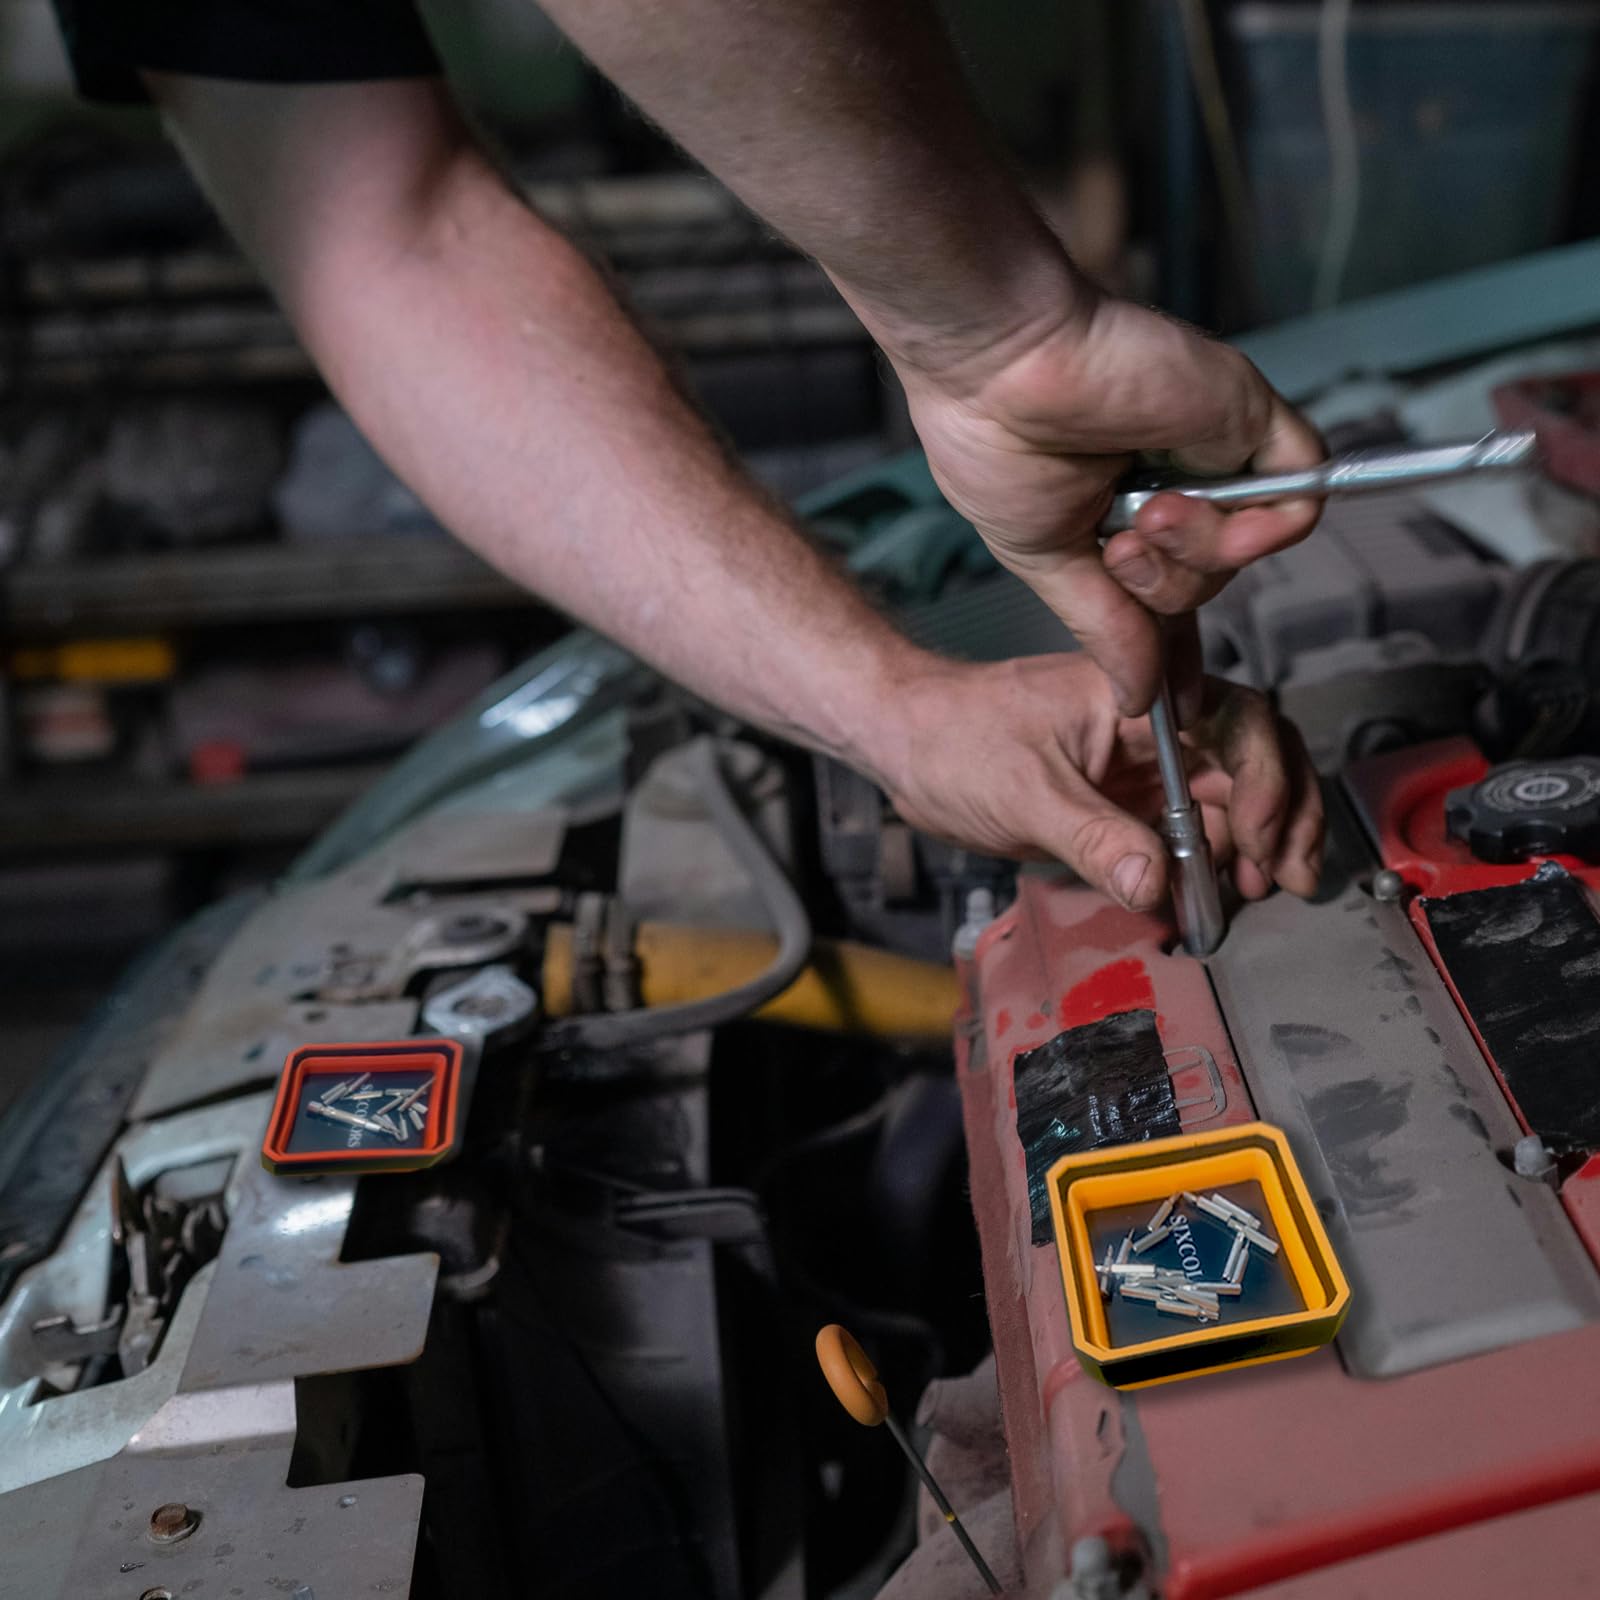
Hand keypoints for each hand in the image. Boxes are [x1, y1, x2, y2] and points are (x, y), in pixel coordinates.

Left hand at [876, 654, 1322, 911]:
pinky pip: (1192, 831)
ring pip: (1233, 800)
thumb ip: (1092, 838)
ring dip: (1259, 845)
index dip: (1267, 779)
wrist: (906, 745)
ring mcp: (1147, 768)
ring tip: (1261, 892)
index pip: (1239, 723)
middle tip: (1289, 878)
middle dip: (1285, 818)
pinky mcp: (1130, 805)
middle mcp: (1156, 729)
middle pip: (1254, 761)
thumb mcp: (1023, 791)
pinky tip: (1219, 896)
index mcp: (1140, 698)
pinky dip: (1215, 863)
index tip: (1260, 838)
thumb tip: (1155, 885)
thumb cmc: (954, 739)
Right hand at [900, 293, 1324, 715]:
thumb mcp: (1047, 560)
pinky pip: (1297, 500)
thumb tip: (1136, 696)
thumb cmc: (994, 440)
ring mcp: (1213, 454)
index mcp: (1114, 516)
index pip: (1167, 594)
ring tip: (1142, 512)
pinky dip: (1257, 525)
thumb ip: (1103, 625)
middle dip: (1161, 587)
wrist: (1001, 365)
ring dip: (1191, 553)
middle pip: (1205, 582)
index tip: (1177, 704)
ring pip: (1244, 551)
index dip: (1175, 650)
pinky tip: (1195, 506)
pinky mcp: (1252, 419)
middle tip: (1116, 549)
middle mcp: (1170, 483)